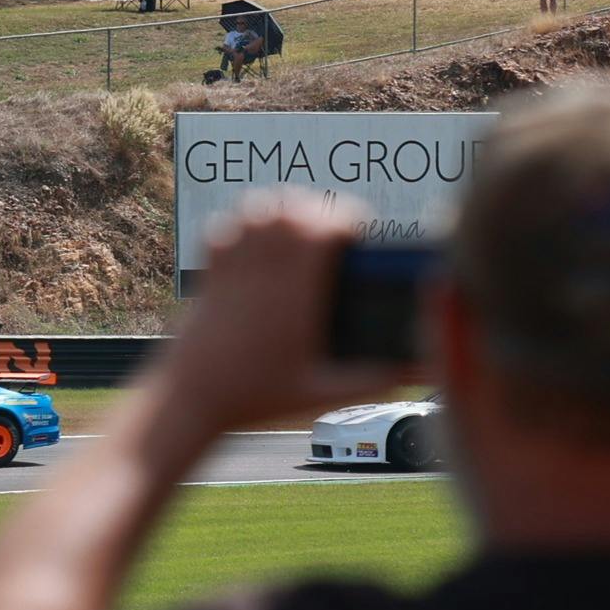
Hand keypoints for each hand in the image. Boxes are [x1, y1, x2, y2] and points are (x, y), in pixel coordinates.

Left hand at [140, 197, 395, 445]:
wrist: (190, 401)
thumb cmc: (257, 398)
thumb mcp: (322, 392)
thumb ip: (373, 378)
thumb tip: (418, 368)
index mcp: (293, 294)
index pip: (321, 227)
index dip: (346, 218)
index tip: (359, 233)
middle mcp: (261, 273)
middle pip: (291, 209)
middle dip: (318, 210)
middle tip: (332, 233)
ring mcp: (230, 271)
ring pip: (255, 211)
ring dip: (281, 212)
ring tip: (298, 233)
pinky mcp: (208, 277)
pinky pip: (222, 228)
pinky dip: (241, 225)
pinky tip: (255, 246)